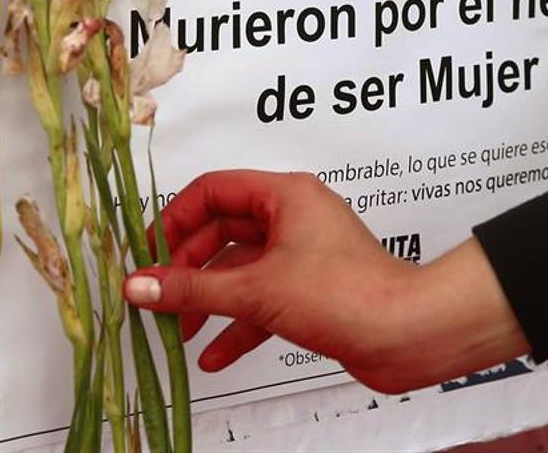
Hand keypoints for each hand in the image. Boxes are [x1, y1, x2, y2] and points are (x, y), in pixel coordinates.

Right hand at [122, 169, 529, 392]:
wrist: (407, 335)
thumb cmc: (347, 294)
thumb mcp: (257, 288)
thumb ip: (193, 287)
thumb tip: (139, 283)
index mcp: (286, 196)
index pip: (214, 191)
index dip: (175, 219)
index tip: (148, 253)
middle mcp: (294, 218)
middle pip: (222, 232)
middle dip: (188, 267)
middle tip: (157, 296)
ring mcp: (303, 256)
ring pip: (240, 270)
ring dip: (208, 300)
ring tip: (178, 330)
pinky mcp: (311, 292)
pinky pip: (261, 302)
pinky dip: (237, 325)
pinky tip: (213, 355)